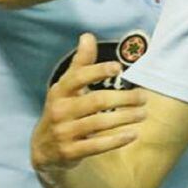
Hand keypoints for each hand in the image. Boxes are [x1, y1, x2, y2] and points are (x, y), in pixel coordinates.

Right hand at [31, 34, 145, 174]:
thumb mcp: (67, 87)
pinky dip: (116, 140)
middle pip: (96, 101)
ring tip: (143, 114)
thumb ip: (80, 63)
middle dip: (123, 98)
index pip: (78, 77)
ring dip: (125, 118)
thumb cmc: (63, 109)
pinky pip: (96, 145)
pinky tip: (133, 134)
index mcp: (60, 91)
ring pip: (99, 123)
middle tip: (143, 97)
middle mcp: (60, 110)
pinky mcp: (70, 152)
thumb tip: (88, 36)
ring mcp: (64, 132)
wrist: (43, 148)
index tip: (119, 68)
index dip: (98, 71)